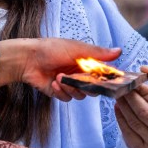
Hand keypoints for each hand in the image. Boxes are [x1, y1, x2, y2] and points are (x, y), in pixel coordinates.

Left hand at [0, 38, 120, 100]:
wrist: (28, 59)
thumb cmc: (51, 49)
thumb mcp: (77, 49)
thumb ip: (98, 53)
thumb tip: (119, 51)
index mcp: (85, 62)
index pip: (102, 74)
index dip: (106, 79)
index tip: (109, 82)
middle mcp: (79, 74)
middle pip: (94, 88)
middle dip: (87, 86)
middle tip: (81, 80)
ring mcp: (69, 84)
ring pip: (81, 95)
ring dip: (71, 88)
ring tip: (60, 78)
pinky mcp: (59, 92)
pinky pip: (68, 98)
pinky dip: (62, 92)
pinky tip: (54, 83)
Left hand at [112, 64, 147, 147]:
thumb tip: (145, 68)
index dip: (146, 92)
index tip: (133, 82)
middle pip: (145, 114)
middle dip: (131, 99)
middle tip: (121, 87)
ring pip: (135, 122)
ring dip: (124, 107)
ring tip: (117, 95)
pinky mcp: (141, 147)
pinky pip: (127, 132)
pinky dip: (120, 118)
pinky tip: (117, 107)